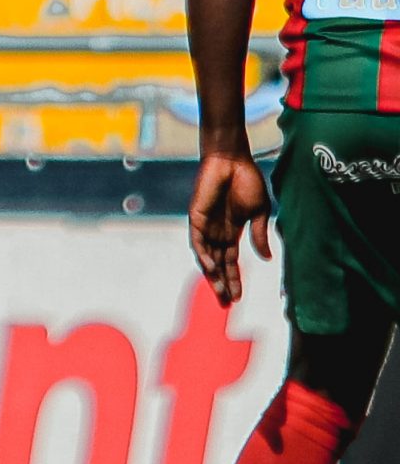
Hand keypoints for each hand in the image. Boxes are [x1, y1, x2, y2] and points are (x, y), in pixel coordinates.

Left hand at [188, 146, 271, 306]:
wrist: (232, 160)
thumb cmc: (247, 181)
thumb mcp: (258, 212)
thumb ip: (259, 235)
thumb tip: (266, 259)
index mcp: (232, 231)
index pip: (232, 261)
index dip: (234, 279)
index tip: (239, 298)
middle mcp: (217, 232)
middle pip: (218, 264)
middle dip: (222, 283)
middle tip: (226, 303)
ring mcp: (206, 226)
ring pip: (206, 256)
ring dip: (212, 274)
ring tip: (219, 292)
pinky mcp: (196, 217)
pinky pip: (197, 240)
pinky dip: (203, 254)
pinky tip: (210, 267)